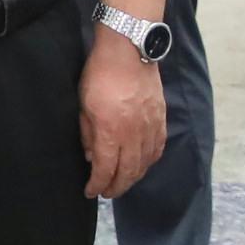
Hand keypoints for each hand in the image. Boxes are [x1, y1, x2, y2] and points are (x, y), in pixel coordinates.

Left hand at [80, 30, 170, 198]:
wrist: (129, 50)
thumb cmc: (100, 75)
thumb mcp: (84, 106)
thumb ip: (88, 134)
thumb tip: (92, 157)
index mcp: (110, 132)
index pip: (105, 169)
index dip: (97, 184)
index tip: (91, 191)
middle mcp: (133, 134)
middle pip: (128, 172)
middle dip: (116, 187)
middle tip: (107, 193)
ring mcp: (150, 126)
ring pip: (145, 163)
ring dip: (134, 177)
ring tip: (124, 182)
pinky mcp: (160, 118)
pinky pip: (158, 148)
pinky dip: (150, 161)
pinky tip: (143, 164)